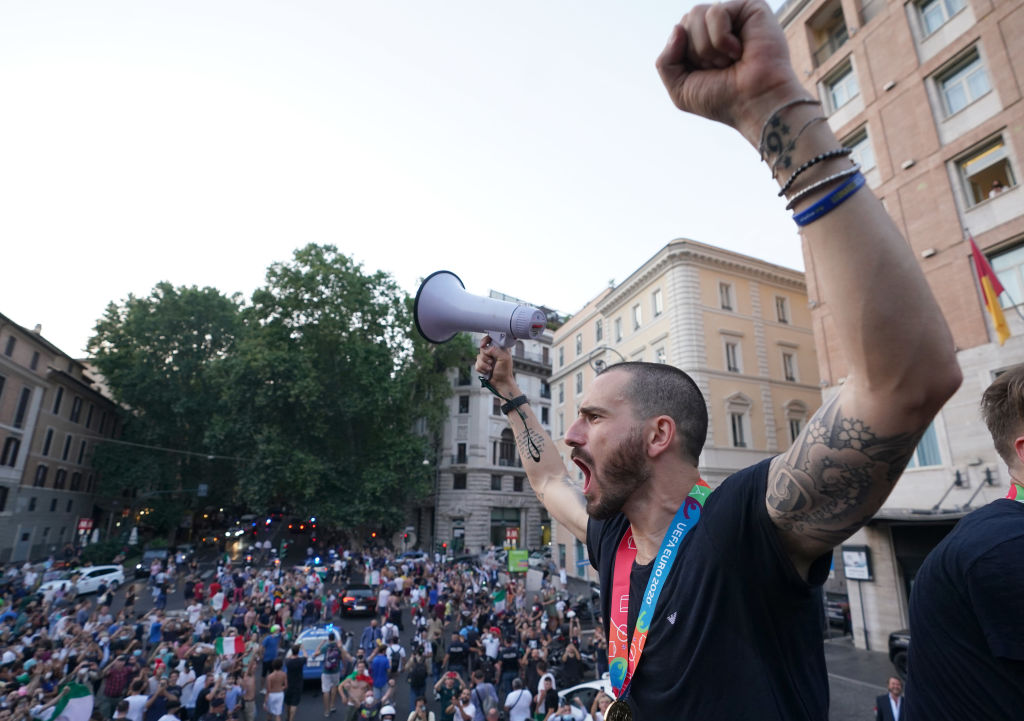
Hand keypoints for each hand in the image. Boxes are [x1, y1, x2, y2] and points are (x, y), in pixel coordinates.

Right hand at [475, 337, 517, 394]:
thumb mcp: (504, 358)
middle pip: (482, 349)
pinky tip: (487, 371)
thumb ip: (496, 350)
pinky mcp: (482, 365)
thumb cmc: (505, 371)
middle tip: (492, 362)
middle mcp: (493, 352)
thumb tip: (487, 349)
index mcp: (499, 348)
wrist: (501, 383)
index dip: (485, 340)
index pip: (490, 338)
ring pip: (478, 357)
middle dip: (486, 357)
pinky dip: (481, 369)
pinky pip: (476, 364)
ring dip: (484, 365)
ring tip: (490, 368)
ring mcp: (487, 359)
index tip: (483, 345)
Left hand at [655, 0, 803, 143]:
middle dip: (695, 52)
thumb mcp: (680, 88)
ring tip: (729, 60)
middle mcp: (718, 27)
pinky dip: (722, 38)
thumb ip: (665, 61)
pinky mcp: (750, 8)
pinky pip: (716, 11)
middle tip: (720, 68)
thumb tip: (677, 28)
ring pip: (696, 14)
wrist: (754, 103)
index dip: (684, 57)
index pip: (677, 32)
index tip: (706, 75)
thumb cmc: (722, 99)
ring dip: (707, 47)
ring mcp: (734, 17)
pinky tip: (739, 51)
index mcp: (702, 42)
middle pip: (684, 21)